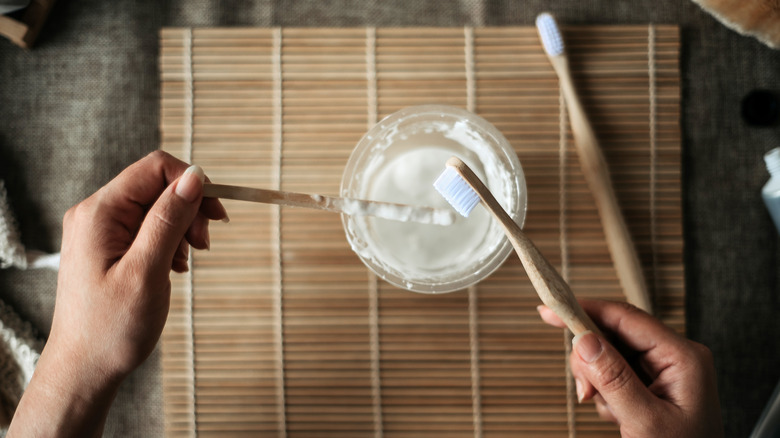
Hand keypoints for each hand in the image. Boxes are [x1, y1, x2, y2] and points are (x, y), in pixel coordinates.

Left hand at [8, 151, 227, 436]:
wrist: (85, 368)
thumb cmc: (111, 328)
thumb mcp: (147, 271)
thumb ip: (168, 220)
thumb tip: (194, 177)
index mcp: (100, 212)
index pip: (155, 168)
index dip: (192, 184)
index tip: (215, 216)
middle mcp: (96, 213)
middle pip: (157, 185)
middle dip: (189, 209)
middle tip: (204, 245)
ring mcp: (101, 229)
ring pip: (157, 206)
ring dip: (181, 227)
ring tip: (184, 262)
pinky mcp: (109, 246)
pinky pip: (148, 226)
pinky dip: (170, 241)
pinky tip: (174, 266)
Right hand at [538, 299, 722, 437]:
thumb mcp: (644, 421)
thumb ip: (614, 379)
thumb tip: (584, 340)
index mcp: (682, 356)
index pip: (625, 317)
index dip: (585, 311)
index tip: (550, 311)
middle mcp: (673, 356)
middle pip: (614, 334)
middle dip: (591, 360)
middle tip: (585, 391)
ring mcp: (663, 370)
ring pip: (610, 355)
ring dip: (598, 381)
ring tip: (610, 412)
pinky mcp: (652, 384)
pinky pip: (615, 373)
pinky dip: (605, 392)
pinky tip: (616, 414)